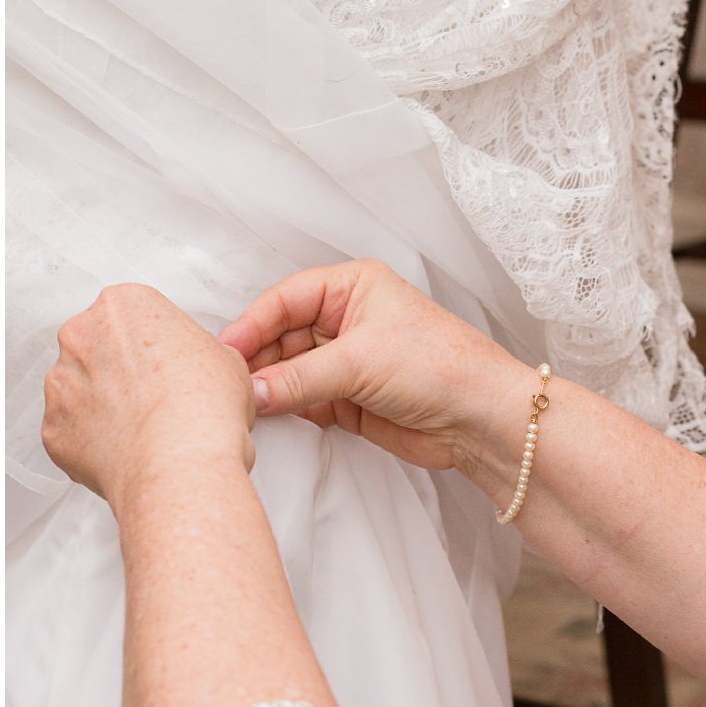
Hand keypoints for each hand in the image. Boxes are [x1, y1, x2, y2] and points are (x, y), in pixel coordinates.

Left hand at [43, 286, 254, 513]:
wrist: (180, 464)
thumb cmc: (203, 409)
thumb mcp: (226, 360)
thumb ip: (199, 353)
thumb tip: (197, 369)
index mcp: (123, 305)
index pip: (131, 315)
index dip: (153, 342)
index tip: (165, 361)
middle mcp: (81, 336)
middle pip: (96, 347)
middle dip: (119, 370)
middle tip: (153, 395)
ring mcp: (60, 383)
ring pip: (78, 389)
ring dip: (102, 405)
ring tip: (141, 428)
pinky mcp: (51, 428)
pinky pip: (70, 431)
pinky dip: (92, 442)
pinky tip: (125, 449)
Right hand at [219, 259, 529, 475]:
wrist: (481, 419)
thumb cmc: (440, 366)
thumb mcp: (359, 362)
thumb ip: (298, 378)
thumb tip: (250, 391)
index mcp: (353, 287)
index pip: (285, 299)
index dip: (252, 325)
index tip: (224, 352)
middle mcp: (347, 319)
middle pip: (282, 336)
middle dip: (258, 360)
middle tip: (227, 385)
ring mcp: (348, 361)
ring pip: (290, 370)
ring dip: (270, 388)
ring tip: (242, 405)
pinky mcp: (350, 399)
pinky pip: (304, 400)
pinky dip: (288, 409)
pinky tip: (270, 418)